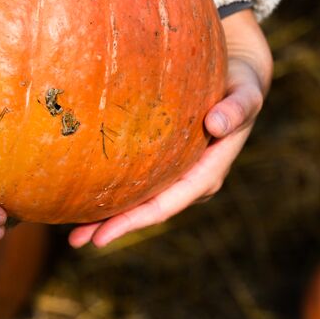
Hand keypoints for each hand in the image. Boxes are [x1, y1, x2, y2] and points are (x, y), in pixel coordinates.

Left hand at [69, 9, 272, 247]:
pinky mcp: (168, 164)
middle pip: (150, 209)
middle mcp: (194, 180)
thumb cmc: (239, 83)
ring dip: (110, 216)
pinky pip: (140, 183)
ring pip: (142, 200)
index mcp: (210, 170)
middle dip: (115, 225)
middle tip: (76, 239)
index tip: (105, 234)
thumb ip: (238, 108)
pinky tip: (86, 198)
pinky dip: (115, 192)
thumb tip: (217, 123)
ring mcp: (180, 175)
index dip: (137, 219)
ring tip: (73, 232)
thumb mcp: (245, 92)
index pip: (170, 201)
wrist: (238, 79)